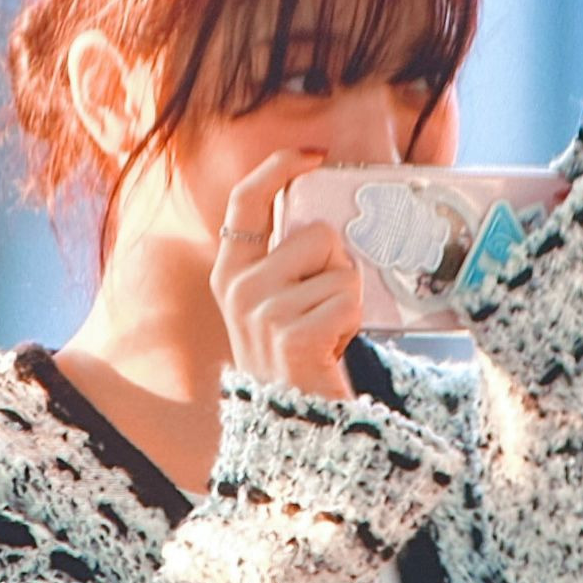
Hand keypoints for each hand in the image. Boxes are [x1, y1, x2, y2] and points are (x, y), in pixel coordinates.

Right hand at [209, 148, 362, 399]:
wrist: (297, 427)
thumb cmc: (296, 355)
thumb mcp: (274, 302)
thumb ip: (285, 259)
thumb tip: (326, 213)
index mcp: (229, 272)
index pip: (245, 200)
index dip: (279, 167)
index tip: (314, 156)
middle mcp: (237, 288)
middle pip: (316, 233)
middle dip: (336, 265)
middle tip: (322, 308)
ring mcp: (262, 311)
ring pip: (340, 267)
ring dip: (347, 297)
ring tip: (327, 330)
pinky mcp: (292, 334)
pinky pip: (348, 297)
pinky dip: (352, 321)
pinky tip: (331, 346)